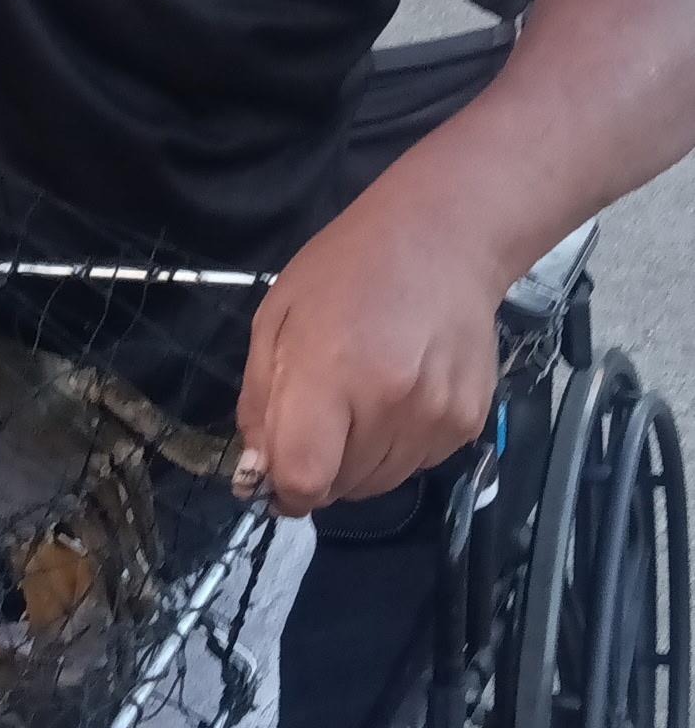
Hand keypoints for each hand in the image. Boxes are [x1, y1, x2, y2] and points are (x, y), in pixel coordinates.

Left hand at [236, 193, 503, 516]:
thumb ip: (260, 400)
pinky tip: (398, 396)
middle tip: (322, 414)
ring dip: (359, 461)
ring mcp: (437, 416)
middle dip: (320, 466)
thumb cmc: (344, 271)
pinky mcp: (469, 421)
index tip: (280, 466)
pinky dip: (398, 446)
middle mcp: (391, 403)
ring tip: (361, 399)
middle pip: (341, 488)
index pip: (304, 480)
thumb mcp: (276, 318)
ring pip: (381, 483)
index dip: (285, 487)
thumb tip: (258, 471)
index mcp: (331, 373)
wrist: (441, 239)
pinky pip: (418, 464)